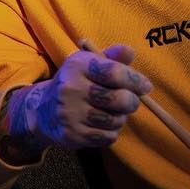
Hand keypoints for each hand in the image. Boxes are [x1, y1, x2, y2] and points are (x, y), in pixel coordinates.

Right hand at [0, 44, 151, 162]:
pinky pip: (107, 137)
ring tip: (114, 112)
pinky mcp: (72, 134)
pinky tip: (103, 124)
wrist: (44, 109)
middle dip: (132, 101)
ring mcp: (70, 113)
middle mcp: (71, 88)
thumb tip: (130, 52)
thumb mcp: (89, 64)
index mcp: (77, 66)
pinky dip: (112, 132)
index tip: (145, 86)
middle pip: (118, 98)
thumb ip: (111, 57)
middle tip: (131, 101)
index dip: (135, 80)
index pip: (114, 72)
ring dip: (121, 118)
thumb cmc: (76, 82)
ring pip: (115, 120)